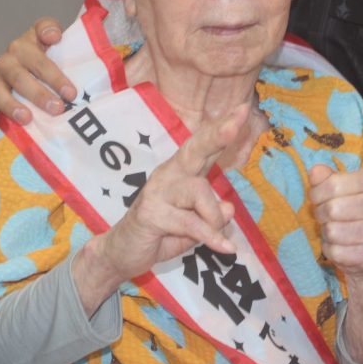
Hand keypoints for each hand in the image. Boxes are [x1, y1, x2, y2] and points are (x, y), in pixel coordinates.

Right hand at [0, 17, 75, 139]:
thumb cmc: (40, 50)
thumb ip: (49, 28)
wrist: (22, 59)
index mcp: (21, 47)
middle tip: (57, 108)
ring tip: (28, 119)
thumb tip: (54, 36)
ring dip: (13, 108)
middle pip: (20, 79)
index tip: (71, 93)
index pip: (39, 62)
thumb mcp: (45, 32)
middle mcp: (6, 63)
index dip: (55, 77)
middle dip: (39, 95)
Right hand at [88, 104, 252, 283]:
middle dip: (217, 135)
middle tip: (234, 123)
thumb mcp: (193, 227)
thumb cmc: (159, 236)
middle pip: (195, 149)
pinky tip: (226, 248)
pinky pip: (191, 222)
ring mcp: (157, 192)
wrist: (120, 254)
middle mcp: (168, 175)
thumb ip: (211, 216)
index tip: (242, 109)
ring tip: (217, 239)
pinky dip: (211, 236)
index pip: (203, 147)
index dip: (222, 128)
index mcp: (180, 173)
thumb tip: (229, 207)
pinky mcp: (151, 213)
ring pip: (199, 190)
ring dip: (214, 217)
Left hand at [308, 164, 362, 281]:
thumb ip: (327, 177)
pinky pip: (337, 252)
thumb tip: (315, 172)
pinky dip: (331, 249)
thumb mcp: (344, 186)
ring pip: (333, 231)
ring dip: (326, 232)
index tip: (316, 197)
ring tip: (333, 228)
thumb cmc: (356, 208)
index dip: (317, 192)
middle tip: (323, 215)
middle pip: (332, 209)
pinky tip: (340, 244)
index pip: (333, 184)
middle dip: (320, 213)